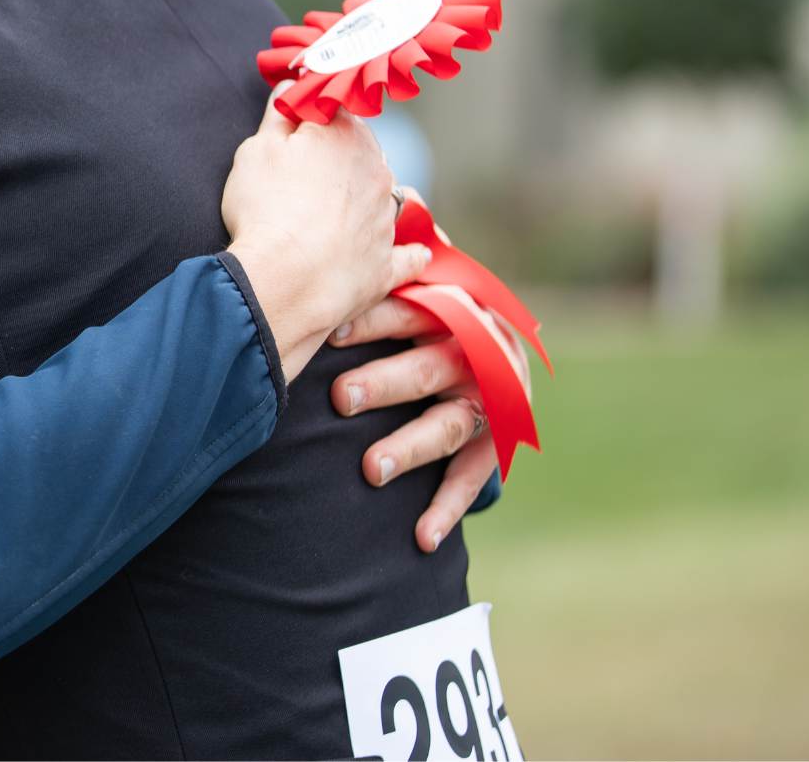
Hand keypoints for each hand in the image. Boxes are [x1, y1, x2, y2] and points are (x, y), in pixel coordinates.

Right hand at [222, 85, 432, 379]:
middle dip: (342, 154)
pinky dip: (409, 253)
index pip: (336, 108)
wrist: (286, 280)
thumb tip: (290, 89)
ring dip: (372, 197)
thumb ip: (277, 117)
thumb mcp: (257, 151)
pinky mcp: (388, 262)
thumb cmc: (266, 210)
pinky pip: (407, 255)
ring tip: (341, 211)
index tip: (297, 123)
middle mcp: (377, 171)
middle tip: (306, 169)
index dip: (314, 115)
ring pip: (388, 196)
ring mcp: (387, 218)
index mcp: (345, 135)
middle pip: (365, 151)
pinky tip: (415, 252)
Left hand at [329, 293, 531, 552]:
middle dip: (385, 384)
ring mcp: (491, 403)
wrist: (493, 347)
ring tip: (370, 468)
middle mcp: (478, 355)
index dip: (372, 320)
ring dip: (410, 447)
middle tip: (340, 397)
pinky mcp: (498, 442)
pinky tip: (421, 536)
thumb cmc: (425, 315)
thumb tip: (310, 271)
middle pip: (430, 369)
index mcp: (455, 310)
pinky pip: (474, 476)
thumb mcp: (413, 291)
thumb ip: (374, 282)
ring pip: (449, 424)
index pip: (413, 312)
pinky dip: (448, 507)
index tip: (328, 335)